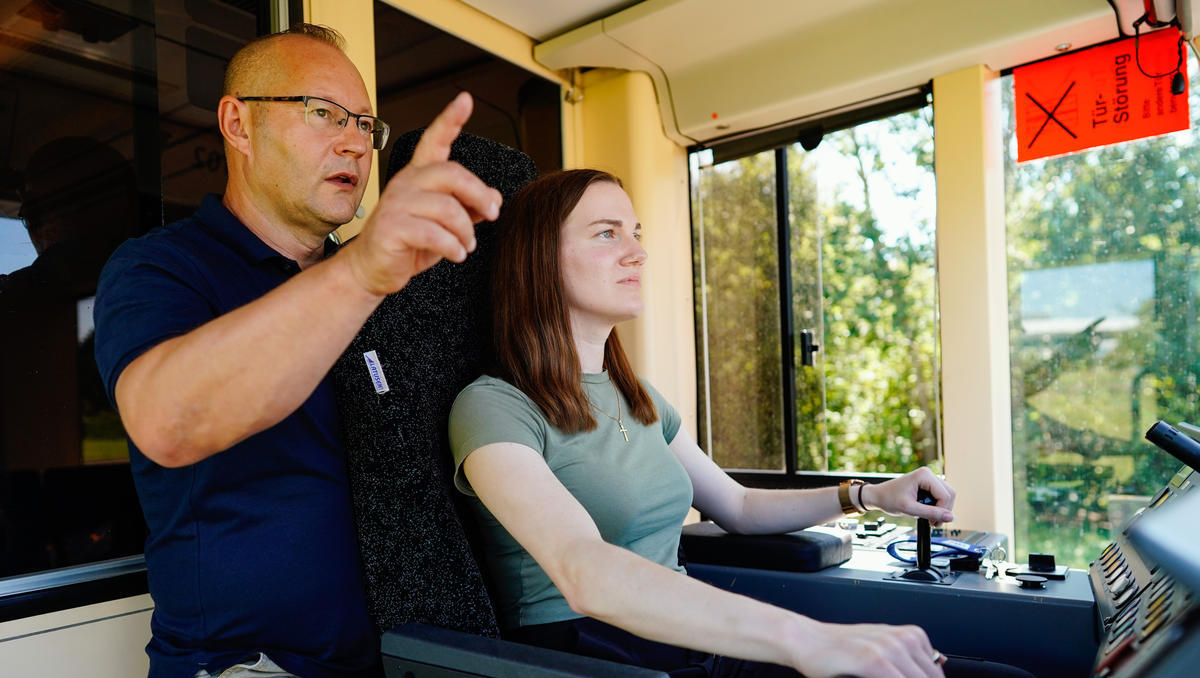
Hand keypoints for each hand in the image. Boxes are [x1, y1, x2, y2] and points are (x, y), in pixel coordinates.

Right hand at [344, 92, 502, 295]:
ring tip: (466, 246)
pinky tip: (457, 254)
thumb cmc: (410, 243)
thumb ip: (469, 208)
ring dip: (465, 231)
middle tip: (493, 214)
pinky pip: (433, 233)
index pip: (434, 140)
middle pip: (451, 174)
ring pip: (447, 208)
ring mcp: (395, 204)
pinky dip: (452, 246)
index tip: (466, 99)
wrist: (373, 269)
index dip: (450, 120)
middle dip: (478, 195)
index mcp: (419, 176)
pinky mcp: (391, 227)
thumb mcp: (446, 224)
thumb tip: (495, 198)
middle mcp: (405, 183)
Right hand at [793, 621, 945, 677]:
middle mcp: (902, 639)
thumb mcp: (881, 647)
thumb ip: (909, 659)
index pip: (937, 674)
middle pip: (931, 677)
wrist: (806, 640)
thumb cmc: (840, 647)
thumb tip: (939, 665)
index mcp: (910, 636)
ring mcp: (888, 649)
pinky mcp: (872, 660)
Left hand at [861, 467, 955, 525]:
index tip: (934, 522)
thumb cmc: (888, 499)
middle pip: (949, 494)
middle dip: (944, 511)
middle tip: (933, 523)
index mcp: (924, 475)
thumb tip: (951, 517)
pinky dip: (938, 506)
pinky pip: (940, 496)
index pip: (945, 495)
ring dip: (941, 509)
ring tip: (930, 519)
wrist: (878, 496)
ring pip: (947, 495)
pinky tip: (929, 513)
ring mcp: (928, 479)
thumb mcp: (909, 508)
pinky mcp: (927, 485)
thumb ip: (930, 513)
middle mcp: (928, 474)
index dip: (943, 511)